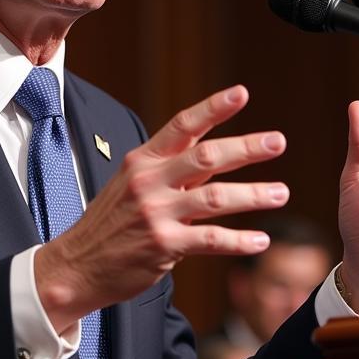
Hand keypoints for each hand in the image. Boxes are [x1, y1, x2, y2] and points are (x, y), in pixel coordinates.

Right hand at [35, 85, 288, 333]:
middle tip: (277, 142)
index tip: (241, 93)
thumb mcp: (131, 185)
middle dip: (246, 148)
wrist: (77, 265)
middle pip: (206, 156)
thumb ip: (172, 171)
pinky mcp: (163, 245)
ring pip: (215, 197)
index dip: (213, 108)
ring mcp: (156, 213)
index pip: (182, 126)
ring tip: (281, 193)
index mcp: (142, 160)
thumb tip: (216, 157)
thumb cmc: (110, 224)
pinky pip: (210, 240)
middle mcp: (149, 181)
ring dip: (253, 194)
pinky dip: (239, 240)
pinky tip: (260, 241)